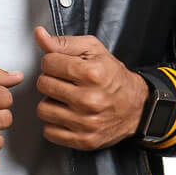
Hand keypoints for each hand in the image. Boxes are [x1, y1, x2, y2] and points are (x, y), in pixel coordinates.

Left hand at [33, 26, 148, 150]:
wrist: (136, 107)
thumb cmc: (112, 76)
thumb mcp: (93, 50)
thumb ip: (63, 42)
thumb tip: (38, 34)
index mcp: (92, 74)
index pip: (48, 63)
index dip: (53, 62)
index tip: (63, 66)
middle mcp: (89, 99)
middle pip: (43, 85)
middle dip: (51, 81)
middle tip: (65, 83)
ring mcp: (86, 122)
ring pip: (43, 109)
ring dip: (51, 103)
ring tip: (65, 99)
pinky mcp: (83, 140)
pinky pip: (49, 131)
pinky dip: (55, 123)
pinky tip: (67, 115)